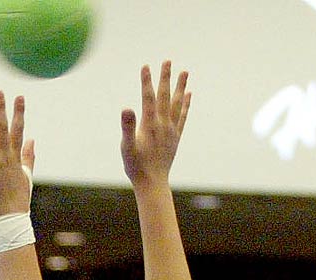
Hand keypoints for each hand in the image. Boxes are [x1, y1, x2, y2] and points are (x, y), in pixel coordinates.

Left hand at [0, 92, 34, 223]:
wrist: (10, 220)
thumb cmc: (17, 200)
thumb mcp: (26, 177)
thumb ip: (29, 156)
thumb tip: (32, 139)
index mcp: (16, 159)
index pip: (19, 131)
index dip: (19, 113)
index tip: (20, 97)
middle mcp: (6, 159)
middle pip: (5, 130)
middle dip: (2, 110)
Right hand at [120, 62, 190, 188]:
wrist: (152, 183)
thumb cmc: (136, 166)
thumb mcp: (126, 147)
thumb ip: (127, 127)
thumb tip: (126, 108)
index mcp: (150, 125)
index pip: (148, 98)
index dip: (146, 81)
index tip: (145, 65)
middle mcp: (163, 125)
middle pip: (165, 96)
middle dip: (165, 78)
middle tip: (168, 60)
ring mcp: (171, 130)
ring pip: (177, 103)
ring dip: (180, 87)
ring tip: (185, 71)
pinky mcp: (176, 137)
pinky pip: (183, 116)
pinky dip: (186, 104)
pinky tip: (188, 94)